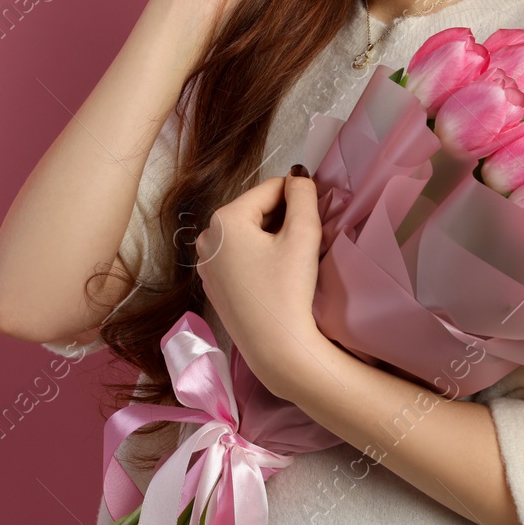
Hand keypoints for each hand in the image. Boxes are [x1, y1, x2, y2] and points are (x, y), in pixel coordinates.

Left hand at [194, 166, 327, 396]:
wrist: (275, 348)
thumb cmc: (289, 290)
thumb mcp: (303, 235)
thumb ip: (303, 196)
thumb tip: (298, 176)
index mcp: (224, 219)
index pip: (268, 189)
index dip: (297, 195)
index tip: (317, 210)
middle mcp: (207, 237)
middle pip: (254, 211)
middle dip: (282, 218)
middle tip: (307, 238)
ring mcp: (206, 263)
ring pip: (246, 235)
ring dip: (271, 237)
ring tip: (294, 257)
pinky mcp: (213, 286)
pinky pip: (238, 258)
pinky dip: (258, 257)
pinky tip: (276, 275)